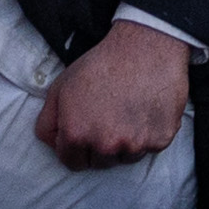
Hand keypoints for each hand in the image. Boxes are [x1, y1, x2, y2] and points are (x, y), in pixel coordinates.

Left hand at [32, 18, 191, 167]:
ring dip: (125, 142)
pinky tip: (145, 110)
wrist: (145, 45)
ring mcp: (135, 144)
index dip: (76, 146)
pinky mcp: (160, 139)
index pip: (72, 162)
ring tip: (128, 111)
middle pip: (100, 162)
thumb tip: (52, 144)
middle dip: (100, 146)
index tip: (85, 131)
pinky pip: (150, 147)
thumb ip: (47, 122)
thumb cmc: (101, 64)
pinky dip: (148, 133)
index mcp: (76, 134)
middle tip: (108, 116)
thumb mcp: (60, 87)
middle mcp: (105, 145)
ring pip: (126, 157)